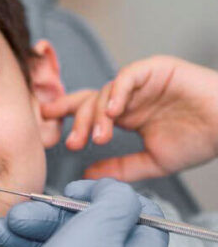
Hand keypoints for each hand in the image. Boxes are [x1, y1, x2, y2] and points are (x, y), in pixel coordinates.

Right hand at [0, 179, 168, 246]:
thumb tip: (112, 192)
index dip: (104, 196)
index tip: (73, 190)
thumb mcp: (98, 231)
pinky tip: (3, 240)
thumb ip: (115, 200)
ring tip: (3, 227)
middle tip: (24, 210)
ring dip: (34, 230)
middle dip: (54, 215)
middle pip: (94, 230)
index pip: (139, 214)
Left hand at [44, 55, 217, 180]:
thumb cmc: (200, 141)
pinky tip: (114, 111)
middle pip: (90, 101)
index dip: (66, 114)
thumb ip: (119, 168)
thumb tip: (88, 176)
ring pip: (105, 91)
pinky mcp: (157, 69)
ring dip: (98, 115)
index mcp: (126, 115)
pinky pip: (128, 76)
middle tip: (75, 143)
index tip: (45, 124)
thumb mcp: (151, 162)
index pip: (88, 110)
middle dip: (77, 122)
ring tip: (100, 137)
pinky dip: (118, 92)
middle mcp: (130, 97)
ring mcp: (142, 82)